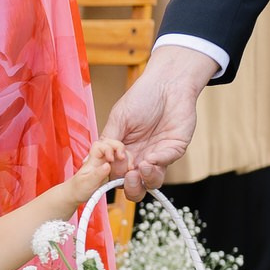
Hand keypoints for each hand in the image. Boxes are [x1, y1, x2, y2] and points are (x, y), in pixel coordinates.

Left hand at [65, 139, 128, 208]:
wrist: (77, 195)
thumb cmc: (78, 188)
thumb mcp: (87, 183)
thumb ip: (97, 174)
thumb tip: (108, 165)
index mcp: (94, 159)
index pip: (101, 145)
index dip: (108, 148)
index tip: (111, 159)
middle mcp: (103, 159)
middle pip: (115, 146)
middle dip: (122, 151)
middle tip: (124, 161)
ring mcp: (109, 164)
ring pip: (121, 155)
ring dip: (128, 160)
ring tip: (129, 169)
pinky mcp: (114, 171)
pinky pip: (124, 165)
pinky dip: (128, 168)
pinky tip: (129, 174)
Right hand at [100, 46, 212, 195]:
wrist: (167, 83)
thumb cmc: (141, 97)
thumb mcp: (118, 119)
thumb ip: (108, 142)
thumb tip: (95, 163)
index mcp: (123, 152)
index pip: (114, 174)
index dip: (111, 176)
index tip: (109, 168)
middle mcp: (139, 157)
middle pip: (134, 186)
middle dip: (129, 186)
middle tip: (127, 176)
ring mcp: (158, 155)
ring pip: (151, 182)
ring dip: (144, 180)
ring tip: (140, 167)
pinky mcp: (174, 149)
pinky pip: (166, 164)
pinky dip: (158, 164)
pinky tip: (151, 157)